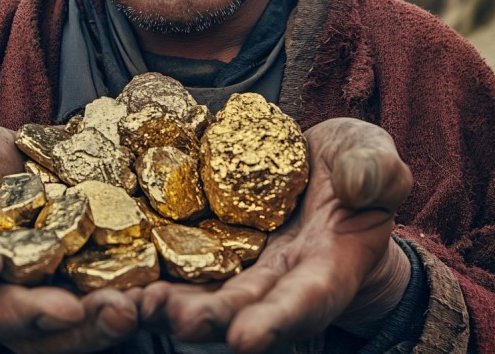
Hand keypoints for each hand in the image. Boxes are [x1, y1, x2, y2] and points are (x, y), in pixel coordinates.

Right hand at [0, 116, 139, 352]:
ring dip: (89, 329)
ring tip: (125, 311)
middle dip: (36, 316)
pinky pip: (95, 315)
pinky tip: (152, 300)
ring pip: (52, 334)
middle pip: (0, 315)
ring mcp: (29, 300)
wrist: (19, 170)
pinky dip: (124, 312)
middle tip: (71, 310)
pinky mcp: (74, 298)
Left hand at [138, 117, 413, 352]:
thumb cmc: (355, 166)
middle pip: (244, 307)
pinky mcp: (211, 240)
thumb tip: (354, 185)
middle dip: (210, 318)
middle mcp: (279, 274)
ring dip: (169, 301)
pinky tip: (118, 272)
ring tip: (133, 303)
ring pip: (203, 289)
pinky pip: (179, 257)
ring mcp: (242, 260)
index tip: (246, 338)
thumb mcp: (375, 158)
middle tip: (175, 321)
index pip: (308, 299)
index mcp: (328, 264)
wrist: (320, 164)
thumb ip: (376, 171)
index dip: (279, 321)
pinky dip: (152, 266)